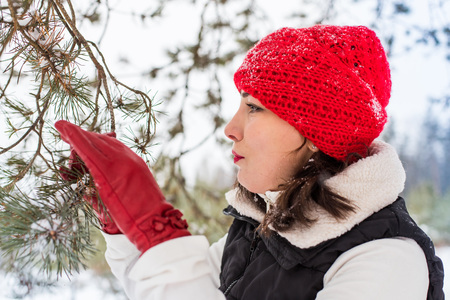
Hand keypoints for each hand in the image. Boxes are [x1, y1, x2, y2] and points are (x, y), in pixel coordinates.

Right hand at [55, 120, 189, 252]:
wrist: (152, 219)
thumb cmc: (124, 217)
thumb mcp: (99, 202)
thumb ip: (86, 186)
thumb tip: (72, 176)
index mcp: (108, 170)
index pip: (85, 146)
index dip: (71, 134)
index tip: (59, 124)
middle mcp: (121, 159)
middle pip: (95, 139)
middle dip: (79, 137)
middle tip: (66, 138)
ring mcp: (132, 158)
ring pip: (107, 140)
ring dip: (92, 140)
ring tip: (81, 146)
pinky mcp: (138, 160)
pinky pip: (118, 145)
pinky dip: (106, 144)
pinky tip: (99, 147)